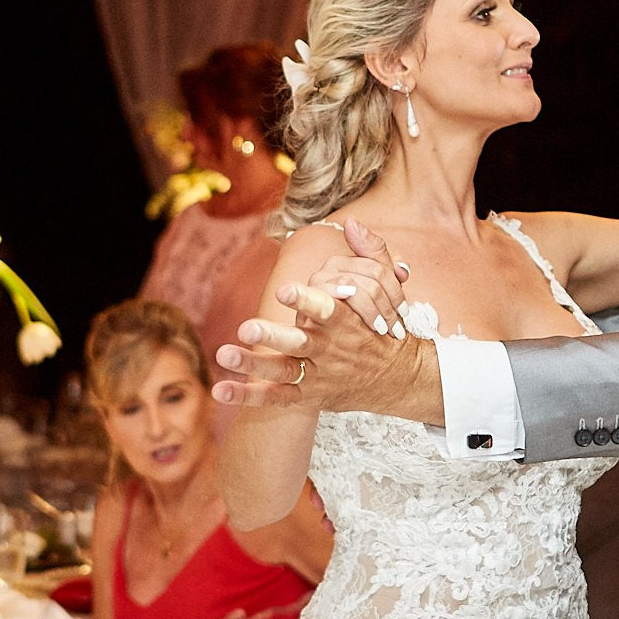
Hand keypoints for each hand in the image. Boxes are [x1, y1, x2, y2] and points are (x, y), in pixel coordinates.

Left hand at [213, 219, 441, 421]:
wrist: (398, 379)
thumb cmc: (382, 327)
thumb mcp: (388, 289)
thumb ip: (372, 253)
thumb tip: (351, 222)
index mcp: (347, 323)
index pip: (330, 311)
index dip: (307, 300)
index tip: (284, 289)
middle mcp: (330, 350)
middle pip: (300, 344)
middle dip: (273, 336)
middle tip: (246, 328)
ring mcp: (318, 374)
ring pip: (284, 370)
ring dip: (253, 363)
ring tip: (224, 352)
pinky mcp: (308, 394)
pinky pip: (276, 397)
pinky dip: (248, 395)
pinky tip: (220, 389)